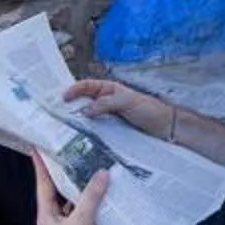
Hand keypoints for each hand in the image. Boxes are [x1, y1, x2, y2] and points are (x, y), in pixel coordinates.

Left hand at [30, 153, 108, 224]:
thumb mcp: (81, 223)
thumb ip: (90, 197)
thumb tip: (100, 174)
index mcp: (47, 217)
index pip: (43, 185)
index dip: (40, 167)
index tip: (36, 149)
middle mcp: (54, 223)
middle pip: (58, 193)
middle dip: (62, 175)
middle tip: (67, 154)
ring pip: (73, 204)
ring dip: (80, 190)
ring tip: (87, 170)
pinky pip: (84, 214)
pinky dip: (91, 204)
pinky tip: (101, 197)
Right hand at [61, 76, 175, 141]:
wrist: (167, 128)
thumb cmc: (151, 110)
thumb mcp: (128, 102)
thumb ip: (106, 104)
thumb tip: (85, 110)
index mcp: (110, 89)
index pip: (87, 86)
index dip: (74, 90)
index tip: (64, 98)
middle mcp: (107, 102)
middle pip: (84, 102)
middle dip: (71, 106)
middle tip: (57, 113)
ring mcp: (109, 117)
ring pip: (89, 117)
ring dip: (78, 121)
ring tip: (65, 127)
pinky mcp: (113, 131)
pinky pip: (97, 130)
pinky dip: (88, 132)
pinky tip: (81, 138)